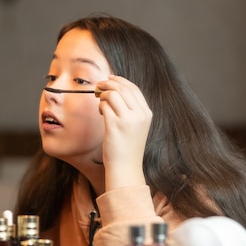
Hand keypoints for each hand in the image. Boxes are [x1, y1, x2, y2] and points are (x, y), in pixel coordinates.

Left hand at [96, 75, 151, 190]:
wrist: (125, 167)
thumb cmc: (126, 147)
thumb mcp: (135, 126)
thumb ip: (130, 109)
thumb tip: (114, 90)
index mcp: (146, 113)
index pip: (134, 89)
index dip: (120, 81)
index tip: (109, 78)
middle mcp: (140, 114)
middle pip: (123, 88)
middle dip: (108, 83)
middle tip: (98, 85)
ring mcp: (128, 119)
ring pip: (113, 94)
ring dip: (103, 95)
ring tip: (100, 103)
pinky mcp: (115, 125)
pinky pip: (105, 105)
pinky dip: (100, 106)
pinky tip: (101, 113)